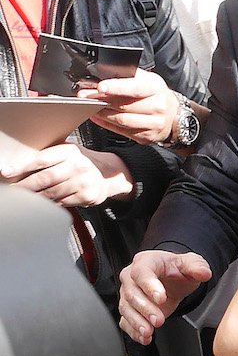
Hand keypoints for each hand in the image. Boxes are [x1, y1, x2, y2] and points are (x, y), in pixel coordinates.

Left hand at [0, 143, 129, 206]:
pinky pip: (63, 202)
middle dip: (25, 185)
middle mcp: (78, 166)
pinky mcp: (87, 196)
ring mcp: (84, 182)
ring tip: (24, 197)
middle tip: (13, 189)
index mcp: (69, 151)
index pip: (41, 159)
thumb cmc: (82, 162)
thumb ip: (49, 155)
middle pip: (45, 178)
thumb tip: (20, 162)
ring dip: (35, 197)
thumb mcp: (68, 151)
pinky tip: (42, 203)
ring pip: (53, 193)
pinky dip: (50, 204)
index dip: (21, 166)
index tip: (7, 172)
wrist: (109, 173)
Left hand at [77, 70, 178, 143]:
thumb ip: (128, 76)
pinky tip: (98, 118)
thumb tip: (102, 74)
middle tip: (84, 95)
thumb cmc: (156, 95)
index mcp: (156, 88)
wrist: (175, 116)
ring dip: (102, 114)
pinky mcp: (147, 137)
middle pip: (124, 106)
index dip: (116, 88)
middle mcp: (157, 107)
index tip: (100, 87)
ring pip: (122, 120)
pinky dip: (107, 125)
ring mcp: (153, 125)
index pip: (135, 88)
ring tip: (89, 106)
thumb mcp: (147, 79)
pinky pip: (123, 132)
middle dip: (101, 100)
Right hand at [119, 248, 211, 341]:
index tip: (161, 299)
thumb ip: (196, 267)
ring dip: (137, 322)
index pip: (142, 272)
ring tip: (148, 332)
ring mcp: (129, 294)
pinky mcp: (130, 310)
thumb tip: (204, 273)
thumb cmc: (176, 271)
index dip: (149, 286)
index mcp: (146, 262)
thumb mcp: (190, 264)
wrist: (172, 280)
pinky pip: (125, 321)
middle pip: (132, 293)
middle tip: (159, 320)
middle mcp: (132, 278)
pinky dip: (133, 331)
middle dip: (145, 309)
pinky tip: (145, 338)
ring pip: (126, 308)